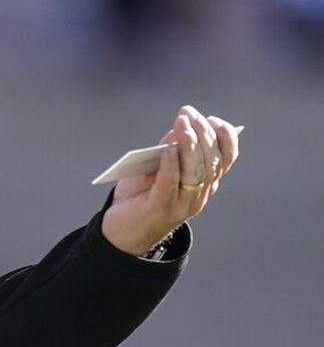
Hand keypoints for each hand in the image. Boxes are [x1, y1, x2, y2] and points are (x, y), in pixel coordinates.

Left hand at [101, 105, 241, 255]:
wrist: (120, 232)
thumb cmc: (140, 195)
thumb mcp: (156, 167)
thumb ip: (169, 149)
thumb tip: (180, 127)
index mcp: (205, 184)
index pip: (226, 158)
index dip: (225, 137)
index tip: (213, 118)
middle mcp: (199, 196)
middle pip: (211, 162)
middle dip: (202, 133)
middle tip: (187, 114)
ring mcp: (181, 205)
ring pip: (196, 173)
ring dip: (189, 145)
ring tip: (181, 124)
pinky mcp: (159, 210)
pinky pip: (170, 185)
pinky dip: (171, 165)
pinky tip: (168, 148)